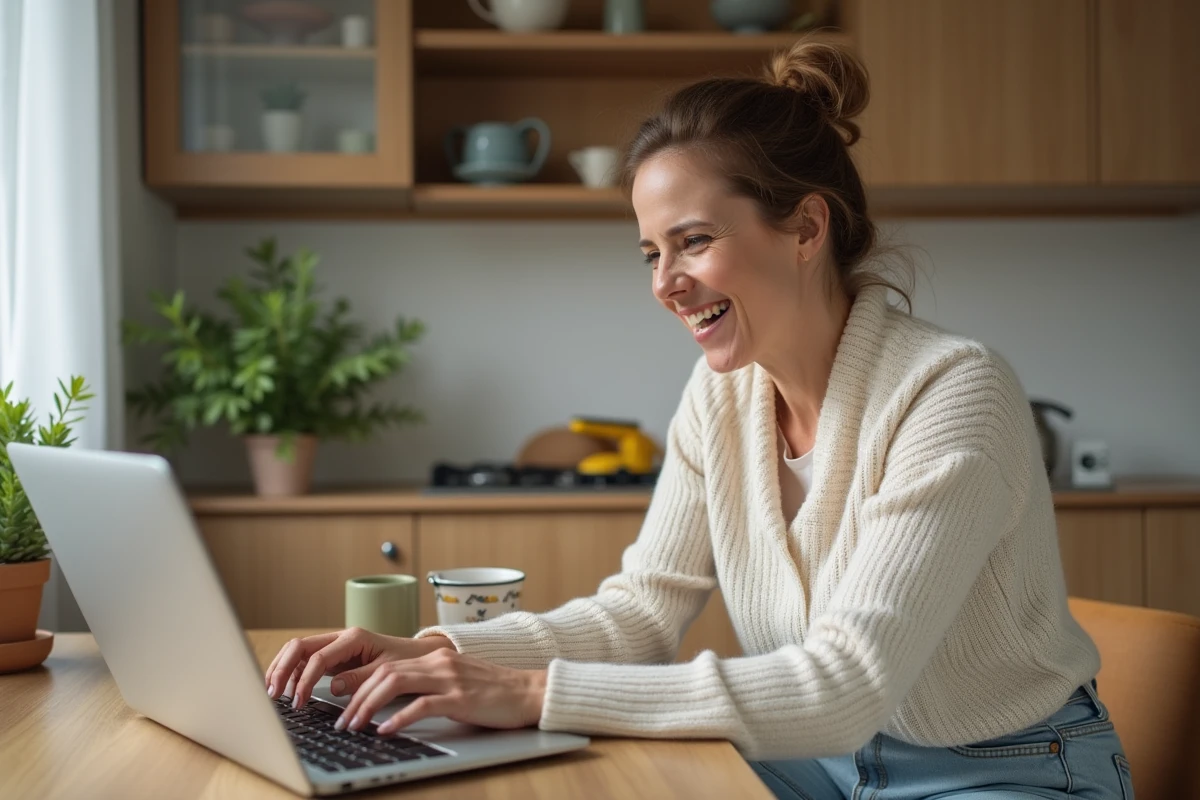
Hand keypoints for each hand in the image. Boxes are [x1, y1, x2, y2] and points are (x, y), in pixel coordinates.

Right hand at [264, 627, 455, 708]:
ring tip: (273, 693)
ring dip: (282, 670)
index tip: (298, 701)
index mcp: (353, 638)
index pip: (317, 657)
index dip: (304, 680)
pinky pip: (305, 661)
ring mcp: (335, 646)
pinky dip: (293, 674)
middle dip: (281, 669)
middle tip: (272, 694)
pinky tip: (287, 690)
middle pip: (299, 647)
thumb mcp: (387, 672)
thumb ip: (361, 678)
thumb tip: (335, 687)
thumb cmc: (405, 662)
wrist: (418, 656)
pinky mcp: (333, 657)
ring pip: (298, 652)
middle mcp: (340, 638)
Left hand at [334, 648, 546, 734]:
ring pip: (396, 684)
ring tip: (355, 726)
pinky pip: (422, 705)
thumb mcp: (456, 680)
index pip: (386, 666)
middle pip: (384, 673)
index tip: (343, 704)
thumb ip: (429, 684)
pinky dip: (400, 718)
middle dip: (357, 698)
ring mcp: (450, 678)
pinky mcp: (461, 698)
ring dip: (369, 706)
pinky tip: (386, 730)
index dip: (360, 684)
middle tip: (342, 721)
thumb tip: (395, 703)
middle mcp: (439, 662)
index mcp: (435, 657)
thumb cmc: (494, 692)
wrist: (530, 691)